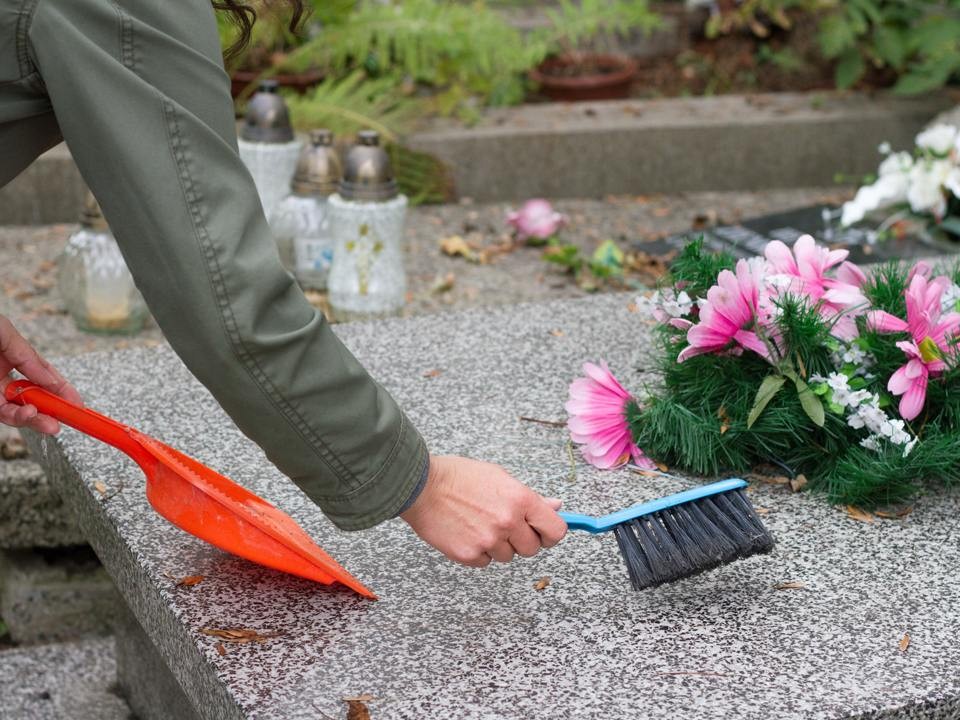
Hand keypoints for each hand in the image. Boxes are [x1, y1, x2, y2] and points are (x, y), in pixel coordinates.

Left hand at [0, 315, 82, 433]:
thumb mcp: (4, 333)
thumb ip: (30, 357)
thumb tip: (52, 380)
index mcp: (8, 356)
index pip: (41, 376)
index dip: (60, 390)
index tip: (76, 403)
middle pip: (30, 398)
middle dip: (50, 409)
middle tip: (65, 419)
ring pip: (14, 411)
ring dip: (34, 418)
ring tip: (48, 423)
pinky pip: (0, 413)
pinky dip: (16, 416)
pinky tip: (27, 413)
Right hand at [401, 455, 567, 566]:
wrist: (421, 487)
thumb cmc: (458, 477)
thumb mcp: (499, 477)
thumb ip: (530, 497)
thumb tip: (555, 506)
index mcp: (520, 499)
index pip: (555, 530)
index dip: (550, 533)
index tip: (543, 532)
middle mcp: (508, 522)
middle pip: (532, 549)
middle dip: (522, 540)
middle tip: (504, 525)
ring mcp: (488, 541)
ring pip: (508, 557)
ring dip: (498, 546)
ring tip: (479, 524)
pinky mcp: (469, 555)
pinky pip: (486, 562)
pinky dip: (479, 552)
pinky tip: (467, 532)